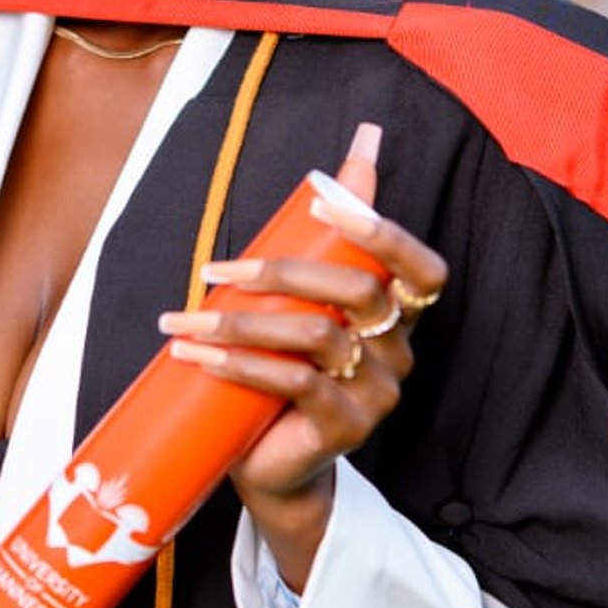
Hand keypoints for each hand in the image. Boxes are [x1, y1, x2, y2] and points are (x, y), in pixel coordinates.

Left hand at [156, 121, 447, 591]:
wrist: (273, 468)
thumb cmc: (281, 371)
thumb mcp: (298, 301)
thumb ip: (324, 234)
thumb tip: (366, 139)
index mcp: (397, 316)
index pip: (422, 268)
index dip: (383, 232)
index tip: (323, 200)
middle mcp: (399, 352)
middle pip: (358, 291)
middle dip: (282, 269)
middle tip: (216, 267)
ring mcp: (378, 394)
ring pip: (318, 336)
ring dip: (241, 320)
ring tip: (184, 319)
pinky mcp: (345, 429)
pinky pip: (296, 383)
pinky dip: (241, 363)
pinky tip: (199, 354)